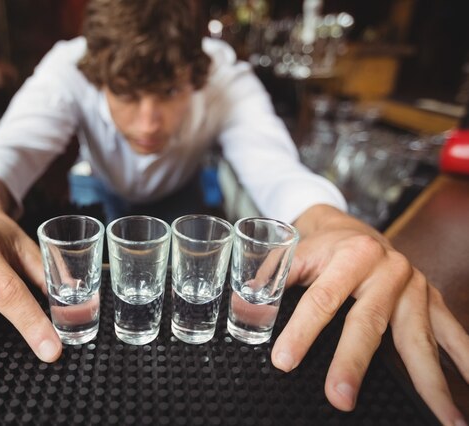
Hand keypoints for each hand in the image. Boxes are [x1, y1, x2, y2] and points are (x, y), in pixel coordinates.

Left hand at [271, 205, 468, 425]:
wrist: (355, 228)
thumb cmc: (322, 246)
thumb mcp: (293, 252)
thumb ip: (268, 280)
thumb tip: (243, 310)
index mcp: (350, 256)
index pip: (323, 298)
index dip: (302, 331)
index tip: (284, 361)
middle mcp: (388, 270)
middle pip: (371, 322)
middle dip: (354, 362)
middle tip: (340, 398)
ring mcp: (415, 287)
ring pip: (419, 336)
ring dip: (429, 380)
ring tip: (441, 418)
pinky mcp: (432, 299)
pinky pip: (453, 332)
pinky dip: (464, 361)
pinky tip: (468, 388)